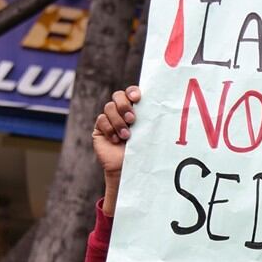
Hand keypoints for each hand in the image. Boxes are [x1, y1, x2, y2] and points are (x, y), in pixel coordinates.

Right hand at [93, 86, 140, 215]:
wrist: (130, 169)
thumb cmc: (145, 151)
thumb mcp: (149, 133)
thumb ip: (150, 118)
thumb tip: (161, 105)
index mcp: (136, 109)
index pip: (131, 92)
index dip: (132, 92)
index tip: (137, 98)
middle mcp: (122, 111)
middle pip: (118, 96)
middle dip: (124, 106)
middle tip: (133, 119)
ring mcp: (110, 119)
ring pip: (109, 107)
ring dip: (118, 121)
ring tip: (127, 136)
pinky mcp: (100, 128)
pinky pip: (101, 120)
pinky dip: (110, 129)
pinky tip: (116, 140)